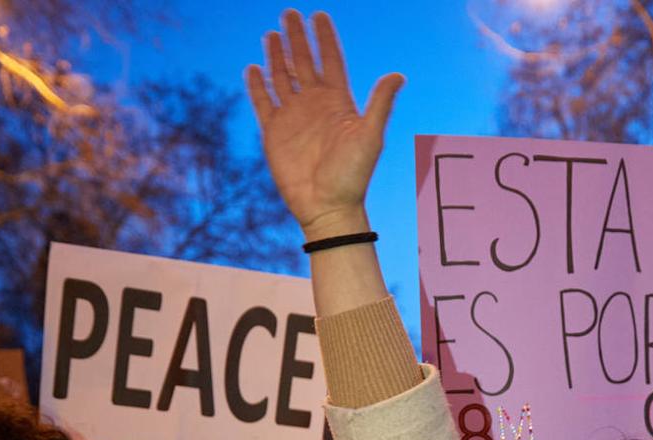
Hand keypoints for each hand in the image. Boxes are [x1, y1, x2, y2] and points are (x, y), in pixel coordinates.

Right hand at [246, 11, 403, 238]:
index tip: (319, 15)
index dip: (325, 38)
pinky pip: (263, 102)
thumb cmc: (353, 176)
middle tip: (289, 12)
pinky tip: (253, 67)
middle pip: (303, 63)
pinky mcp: (274, 132)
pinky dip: (257, 85)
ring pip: (282, 78)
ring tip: (272, 33)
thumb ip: (380, 104)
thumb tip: (398, 74)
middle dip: (297, 38)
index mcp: (339, 103)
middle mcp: (315, 106)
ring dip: (277, 56)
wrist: (328, 207)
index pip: (331, 61)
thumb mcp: (370, 136)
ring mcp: (294, 117)